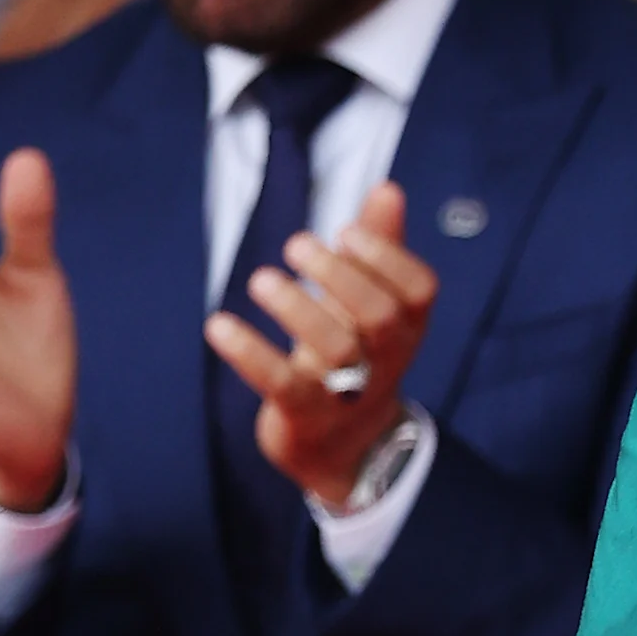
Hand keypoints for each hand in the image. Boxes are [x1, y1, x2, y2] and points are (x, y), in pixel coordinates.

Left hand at [204, 180, 437, 506]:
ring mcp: (348, 391)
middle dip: (338, 275)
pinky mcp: (305, 416)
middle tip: (294, 245)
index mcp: (407, 327)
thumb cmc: (357, 357)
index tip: (344, 231)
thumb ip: (380, 247)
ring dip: (297, 308)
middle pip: (379, 316)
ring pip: (336, 350)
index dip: (385, 257)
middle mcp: (386, 360)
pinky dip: (250, 353)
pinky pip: (282, 385)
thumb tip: (388, 187)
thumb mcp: (372, 304)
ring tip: (261, 280)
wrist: (343, 447)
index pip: (418, 289)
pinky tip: (218, 324)